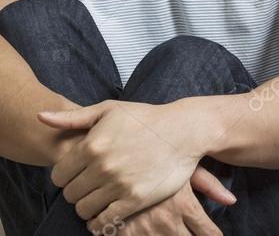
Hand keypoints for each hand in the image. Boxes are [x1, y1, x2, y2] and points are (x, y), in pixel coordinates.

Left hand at [38, 100, 206, 223]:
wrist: (185, 131)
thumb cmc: (147, 119)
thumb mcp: (110, 110)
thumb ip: (73, 117)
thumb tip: (40, 116)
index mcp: (92, 145)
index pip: (58, 176)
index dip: (66, 176)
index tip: (79, 173)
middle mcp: (102, 166)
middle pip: (69, 194)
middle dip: (77, 191)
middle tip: (91, 185)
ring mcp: (119, 184)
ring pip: (84, 209)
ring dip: (88, 206)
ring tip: (99, 197)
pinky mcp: (136, 199)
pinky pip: (104, 221)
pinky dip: (100, 222)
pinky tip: (106, 212)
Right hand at [87, 166, 232, 235]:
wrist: (112, 153)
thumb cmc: (154, 156)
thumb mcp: (183, 167)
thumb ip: (208, 184)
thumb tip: (231, 200)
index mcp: (184, 205)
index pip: (207, 233)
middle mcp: (166, 220)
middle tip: (192, 232)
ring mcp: (142, 229)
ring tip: (169, 231)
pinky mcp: (120, 232)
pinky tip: (146, 234)